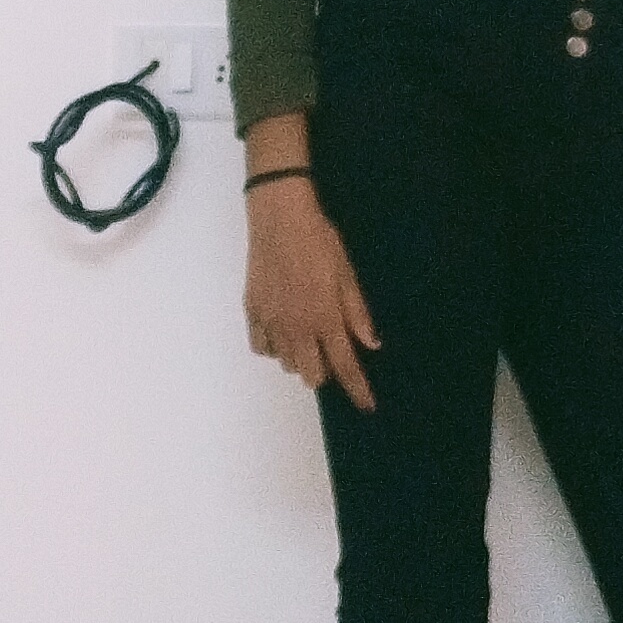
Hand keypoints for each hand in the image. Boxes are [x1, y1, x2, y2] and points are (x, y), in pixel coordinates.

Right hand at [245, 181, 379, 408]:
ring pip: (287, 363)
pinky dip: (275, 347)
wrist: (279, 217)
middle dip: (326, 371)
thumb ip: (357, 314)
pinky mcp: (252, 313)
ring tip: (308, 333)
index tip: (367, 406)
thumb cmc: (319, 240)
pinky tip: (282, 330)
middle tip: (331, 348)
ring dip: (301, 357)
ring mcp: (271, 322)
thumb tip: (370, 345)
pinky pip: (262, 348)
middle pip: (312, 374)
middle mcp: (297, 328)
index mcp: (325, 319)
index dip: (358, 390)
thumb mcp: (347, 274)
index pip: (345, 367)